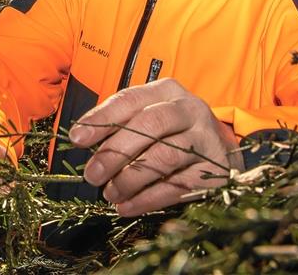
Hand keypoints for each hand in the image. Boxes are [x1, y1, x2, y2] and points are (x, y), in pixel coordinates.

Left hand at [67, 79, 243, 216]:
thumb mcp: (148, 117)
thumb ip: (120, 124)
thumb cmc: (172, 132)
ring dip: (131, 178)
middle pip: (149, 125)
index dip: (101, 119)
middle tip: (92, 174)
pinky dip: (147, 199)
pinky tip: (126, 206)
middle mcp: (190, 110)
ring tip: (110, 193)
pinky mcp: (214, 171)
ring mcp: (206, 140)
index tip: (77, 138)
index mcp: (167, 91)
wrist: (220, 151)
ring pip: (164, 156)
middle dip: (115, 151)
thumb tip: (83, 140)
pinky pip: (177, 186)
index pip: (130, 100)